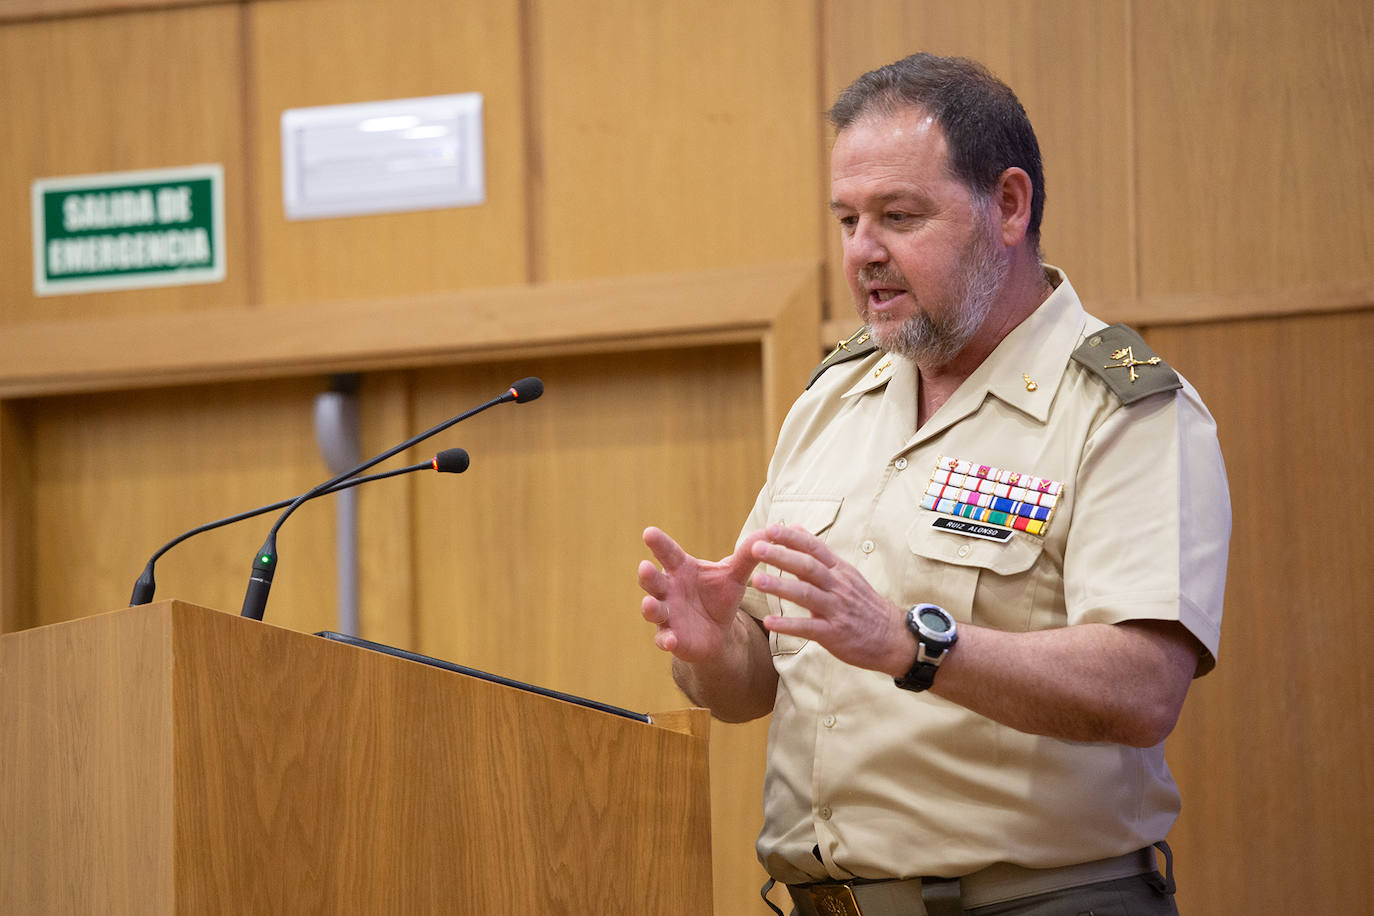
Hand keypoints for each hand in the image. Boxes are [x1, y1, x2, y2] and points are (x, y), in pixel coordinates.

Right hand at [638, 526, 763, 662]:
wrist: (717, 632)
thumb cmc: (719, 596)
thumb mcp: (734, 575)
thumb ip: (748, 554)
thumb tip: (771, 530)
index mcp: (680, 569)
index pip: (668, 553)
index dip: (658, 543)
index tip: (649, 532)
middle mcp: (667, 589)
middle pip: (652, 580)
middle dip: (647, 575)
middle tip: (644, 566)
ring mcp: (666, 614)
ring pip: (652, 609)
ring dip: (650, 607)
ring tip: (650, 604)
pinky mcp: (670, 637)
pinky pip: (663, 639)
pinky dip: (665, 640)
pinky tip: (670, 641)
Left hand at [749, 523, 913, 675]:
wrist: (893, 637)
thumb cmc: (863, 604)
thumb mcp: (845, 573)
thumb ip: (818, 553)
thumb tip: (795, 527)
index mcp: (839, 570)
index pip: (814, 548)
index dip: (792, 537)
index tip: (770, 528)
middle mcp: (838, 586)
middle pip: (808, 567)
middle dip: (781, 556)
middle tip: (756, 547)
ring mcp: (837, 609)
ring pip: (806, 594)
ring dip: (781, 586)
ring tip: (757, 580)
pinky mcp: (835, 633)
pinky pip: (809, 628)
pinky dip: (789, 625)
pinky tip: (770, 622)